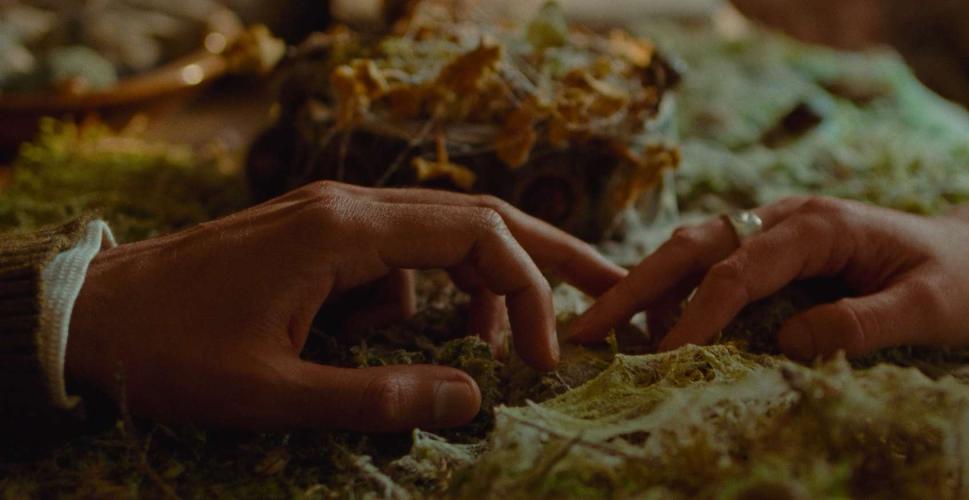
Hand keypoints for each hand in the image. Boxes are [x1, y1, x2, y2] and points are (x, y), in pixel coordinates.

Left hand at [66, 181, 624, 431]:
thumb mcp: (273, 392)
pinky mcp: (314, 235)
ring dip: (477, 288)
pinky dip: (420, 299)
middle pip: (476, 215)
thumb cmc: (170, 354)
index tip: (544, 358)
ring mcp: (330, 216)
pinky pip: (395, 259)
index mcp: (345, 232)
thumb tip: (475, 397)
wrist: (84, 316)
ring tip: (490, 350)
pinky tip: (391, 344)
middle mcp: (347, 207)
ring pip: (440, 237)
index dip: (529, 292)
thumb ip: (379, 396)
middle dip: (543, 258)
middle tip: (608, 287)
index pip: (478, 236)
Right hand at [572, 196, 968, 358]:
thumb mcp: (929, 309)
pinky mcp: (772, 249)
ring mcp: (775, 229)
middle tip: (586, 327)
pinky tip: (653, 327)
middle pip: (695, 244)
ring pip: (692, 249)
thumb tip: (788, 346)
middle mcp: (786, 218)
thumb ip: (863, 324)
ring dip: (645, 286)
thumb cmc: (956, 281)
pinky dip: (672, 291)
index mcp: (820, 226)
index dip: (698, 313)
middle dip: (635, 284)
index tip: (663, 356)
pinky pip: (710, 264)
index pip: (742, 268)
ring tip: (603, 331)